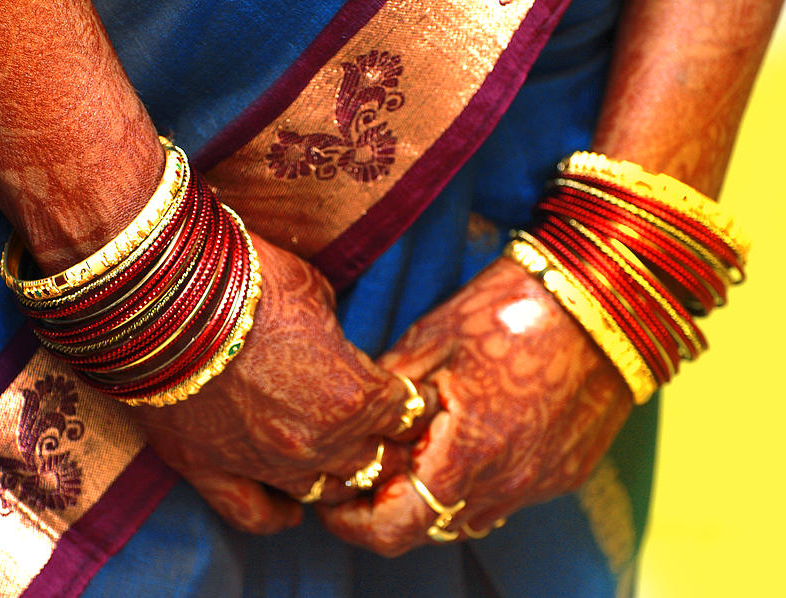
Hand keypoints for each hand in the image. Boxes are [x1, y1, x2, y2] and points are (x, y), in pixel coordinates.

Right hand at [129, 234, 436, 533]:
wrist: (163, 289)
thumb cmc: (247, 277)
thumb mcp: (316, 292)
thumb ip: (336, 336)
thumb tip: (335, 349)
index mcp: (353, 394)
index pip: (407, 415)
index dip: (410, 403)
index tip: (406, 395)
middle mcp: (317, 441)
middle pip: (377, 462)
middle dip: (386, 444)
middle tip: (380, 429)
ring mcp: (264, 464)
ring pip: (326, 494)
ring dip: (339, 476)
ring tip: (339, 461)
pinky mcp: (211, 470)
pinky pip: (255, 516)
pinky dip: (279, 515)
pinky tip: (291, 510)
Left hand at [317, 258, 631, 554]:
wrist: (603, 296)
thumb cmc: (508, 309)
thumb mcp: (431, 339)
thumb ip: (389, 394)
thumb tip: (358, 424)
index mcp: (468, 453)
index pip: (397, 528)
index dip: (354, 523)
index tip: (331, 504)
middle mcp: (508, 482)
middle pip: (431, 530)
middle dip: (390, 513)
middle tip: (366, 479)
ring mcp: (542, 482)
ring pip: (470, 518)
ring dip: (435, 502)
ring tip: (414, 461)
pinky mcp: (566, 471)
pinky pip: (507, 499)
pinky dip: (476, 487)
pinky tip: (465, 448)